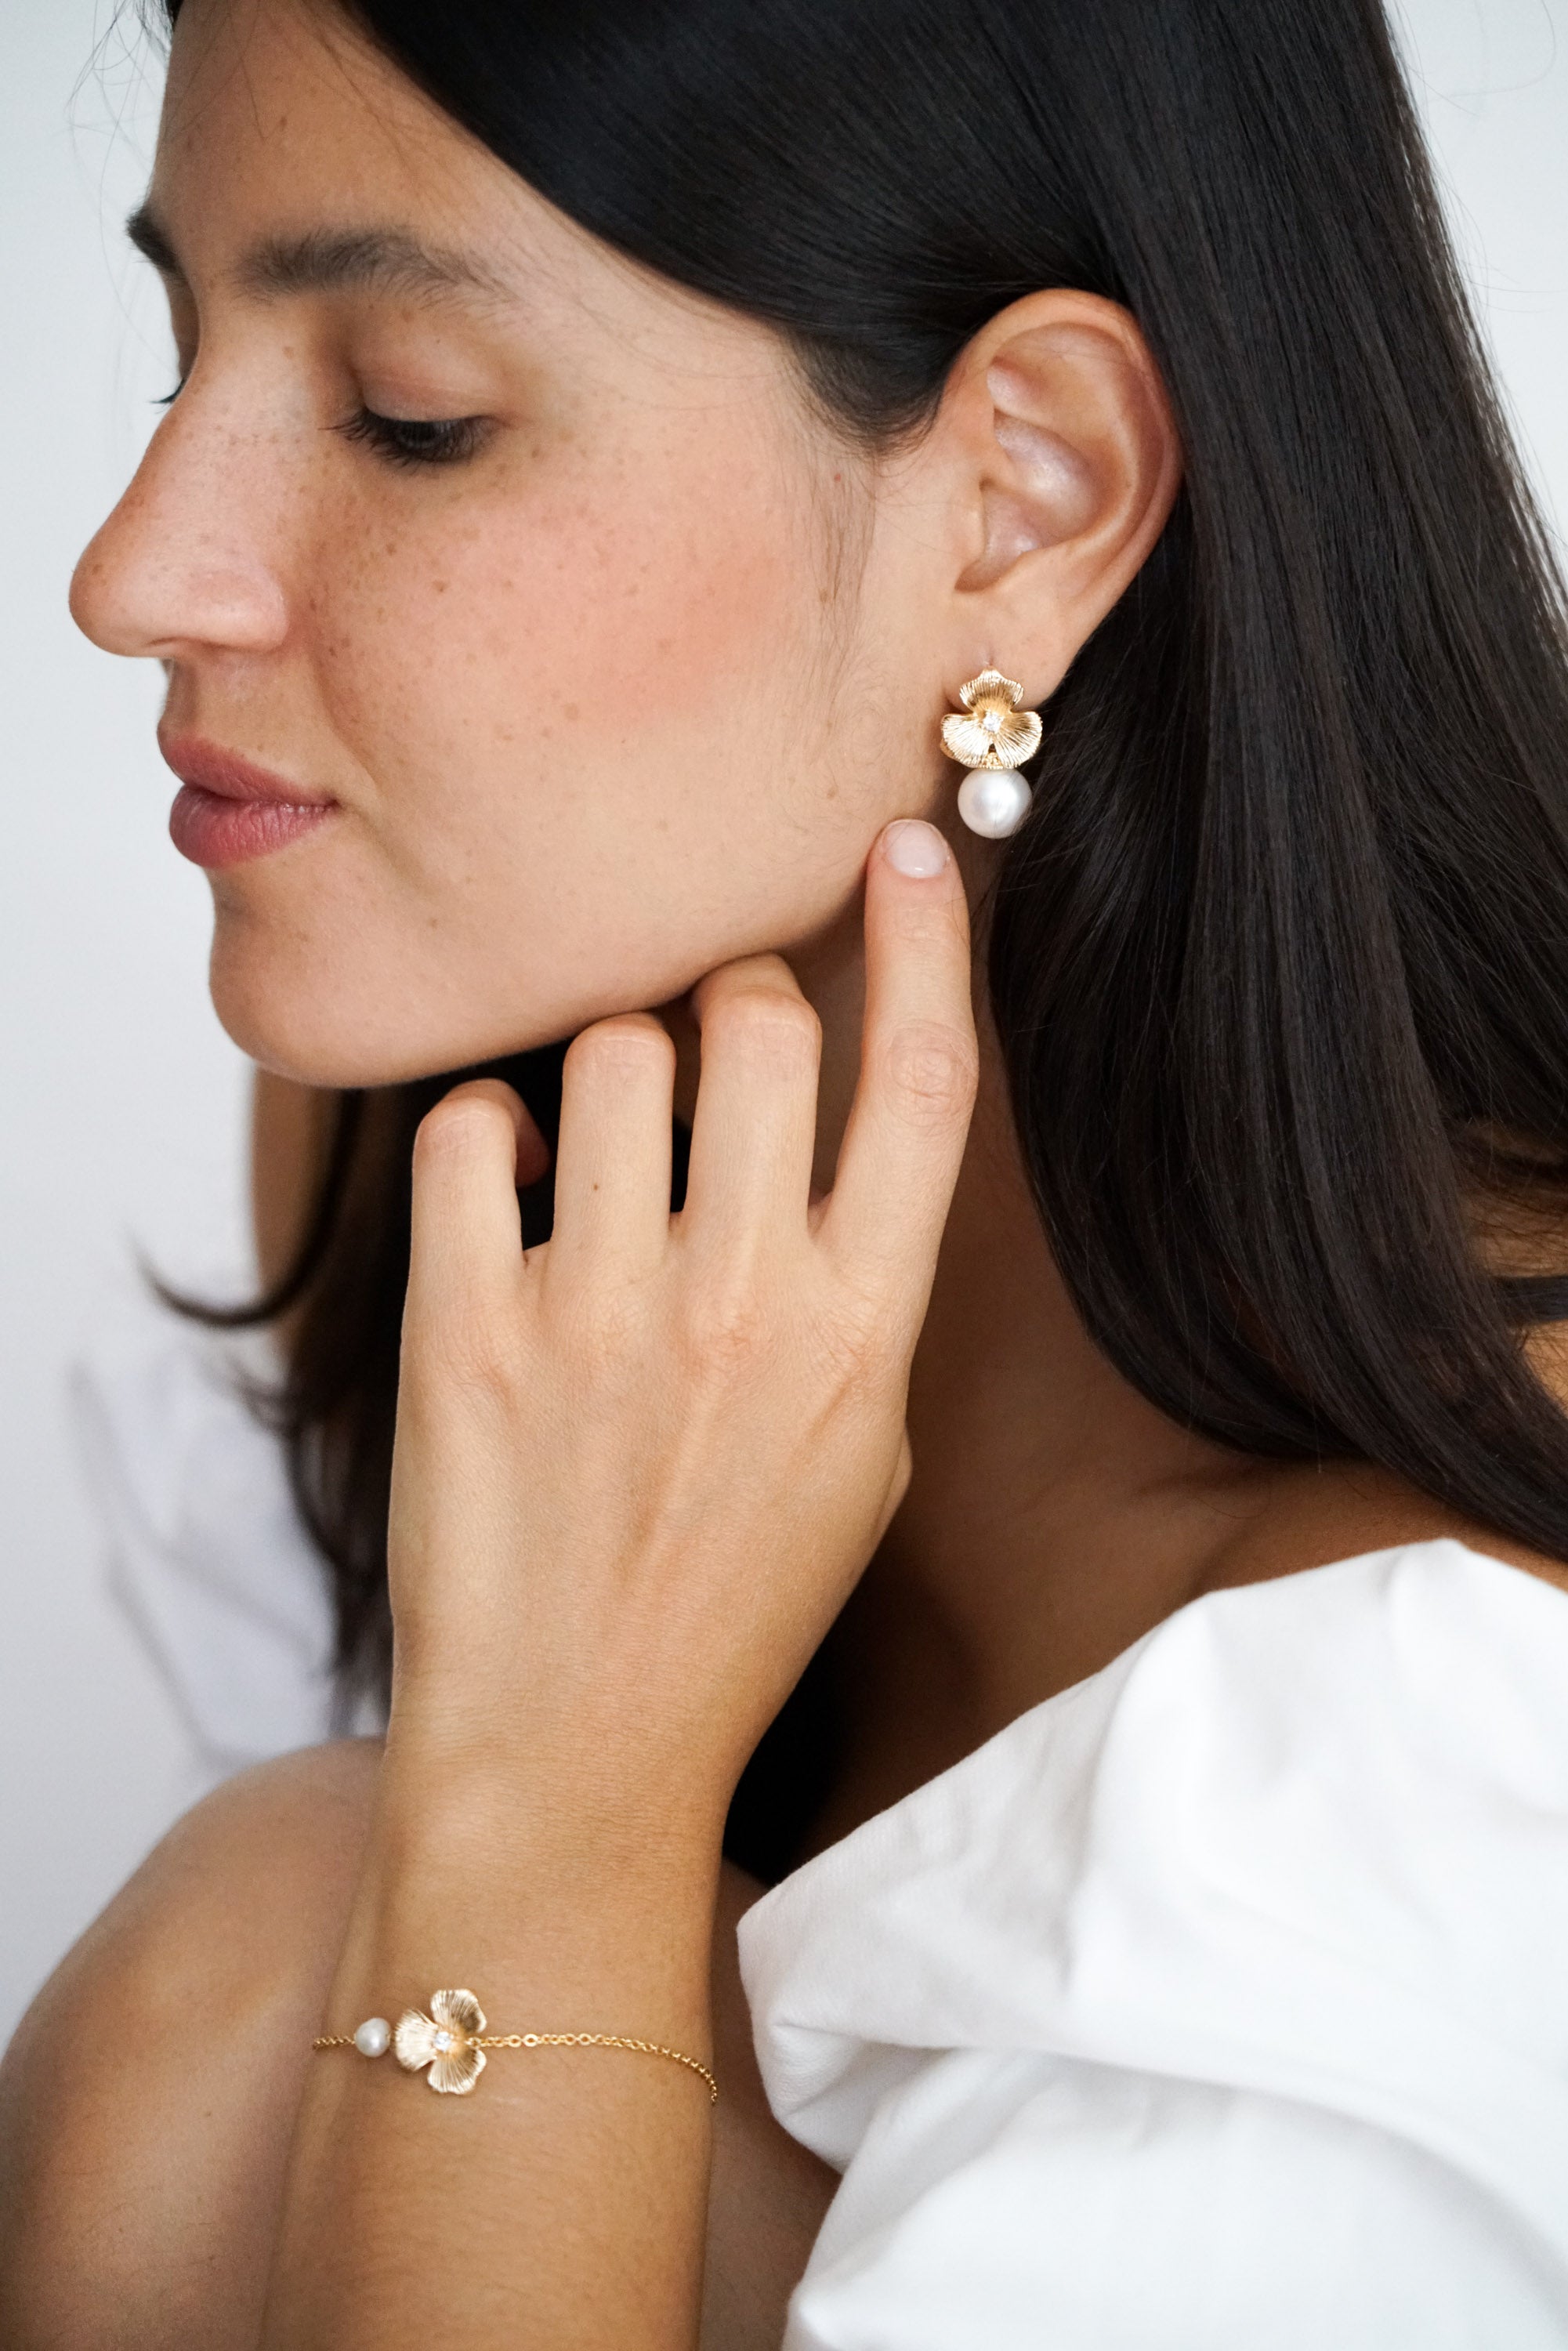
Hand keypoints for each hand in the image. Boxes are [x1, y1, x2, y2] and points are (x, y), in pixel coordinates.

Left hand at [384, 818, 976, 1840]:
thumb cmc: (729, 1596)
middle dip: (730, 997)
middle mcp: (743, 1302)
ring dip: (605, 1063)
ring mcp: (599, 1312)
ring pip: (609, 1049)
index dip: (925, 939)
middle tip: (703, 1048)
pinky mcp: (464, 1328)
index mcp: (863, 1331)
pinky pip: (468, 1125)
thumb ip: (860, 1279)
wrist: (577, 1748)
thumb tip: (837, 1113)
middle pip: (755, 1020)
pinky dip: (485, 1130)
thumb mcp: (859, 1449)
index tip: (904, 846)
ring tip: (595, 1152)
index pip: (925, 1083)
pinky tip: (507, 1192)